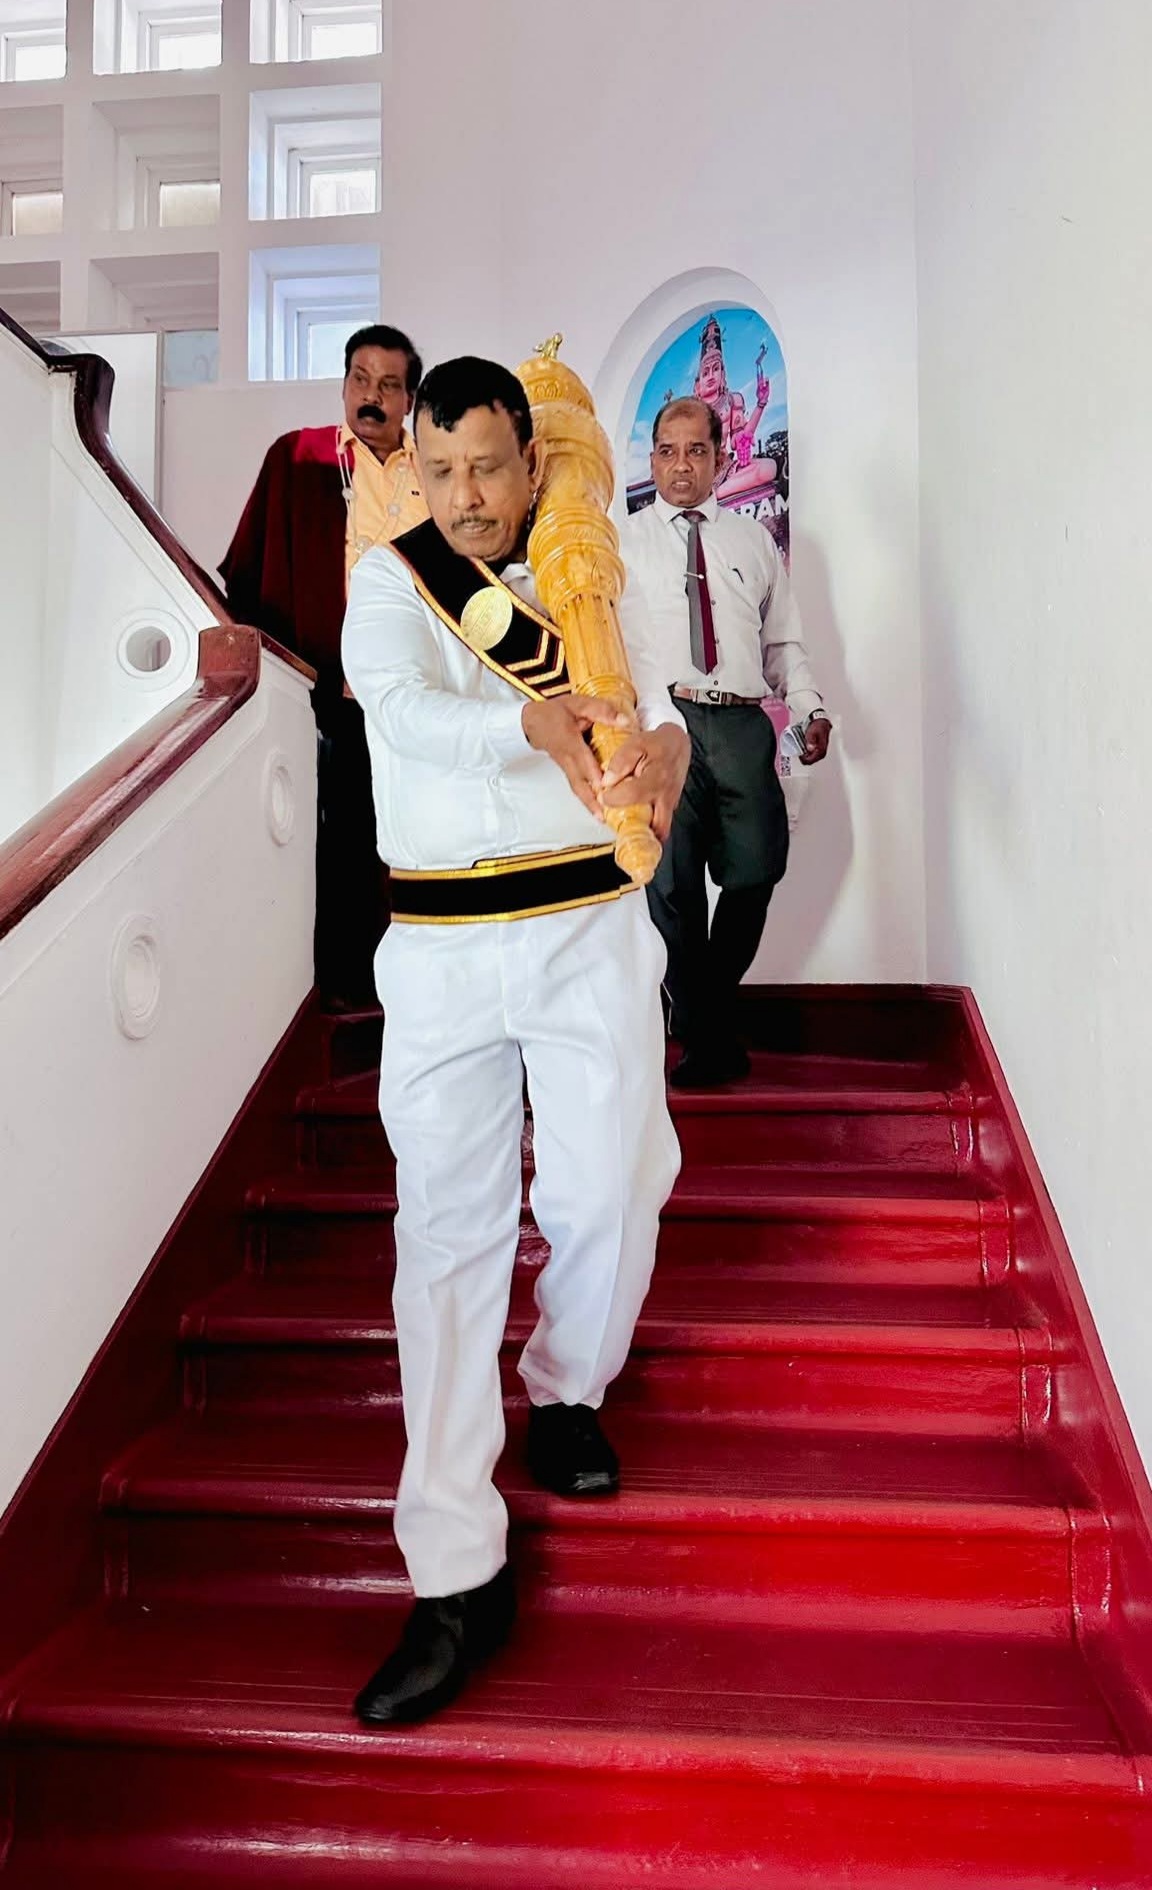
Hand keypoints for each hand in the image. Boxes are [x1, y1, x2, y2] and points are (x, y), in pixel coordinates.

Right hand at [521, 694, 630, 818]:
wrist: (532, 722)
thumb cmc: (555, 712)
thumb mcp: (578, 703)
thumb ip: (601, 711)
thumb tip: (624, 720)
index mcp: (569, 741)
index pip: (583, 759)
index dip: (592, 773)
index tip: (603, 787)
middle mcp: (566, 758)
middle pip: (579, 782)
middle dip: (591, 799)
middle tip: (604, 815)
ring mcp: (565, 767)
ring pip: (577, 788)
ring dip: (589, 804)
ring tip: (602, 818)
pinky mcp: (567, 771)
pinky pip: (577, 787)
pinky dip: (586, 799)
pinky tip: (597, 809)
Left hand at [600, 724, 690, 841]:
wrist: (676, 744)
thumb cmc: (656, 744)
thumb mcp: (635, 744)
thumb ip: (620, 762)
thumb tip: (607, 782)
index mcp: (656, 778)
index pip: (632, 795)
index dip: (613, 799)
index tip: (603, 797)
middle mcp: (666, 795)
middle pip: (654, 827)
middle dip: (635, 830)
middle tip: (619, 822)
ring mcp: (670, 804)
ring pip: (659, 829)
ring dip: (643, 830)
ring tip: (627, 822)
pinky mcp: (670, 808)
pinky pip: (660, 823)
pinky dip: (648, 824)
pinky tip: (635, 817)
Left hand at [801, 716, 831, 765]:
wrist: (821, 721)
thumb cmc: (818, 726)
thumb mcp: (812, 733)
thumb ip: (811, 741)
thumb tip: (810, 748)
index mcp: (821, 750)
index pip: (809, 761)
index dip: (802, 759)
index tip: (798, 753)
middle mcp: (822, 752)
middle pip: (810, 761)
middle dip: (803, 757)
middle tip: (799, 750)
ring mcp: (820, 751)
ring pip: (811, 758)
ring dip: (805, 754)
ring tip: (802, 747)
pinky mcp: (819, 749)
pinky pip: (812, 755)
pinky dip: (807, 752)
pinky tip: (804, 747)